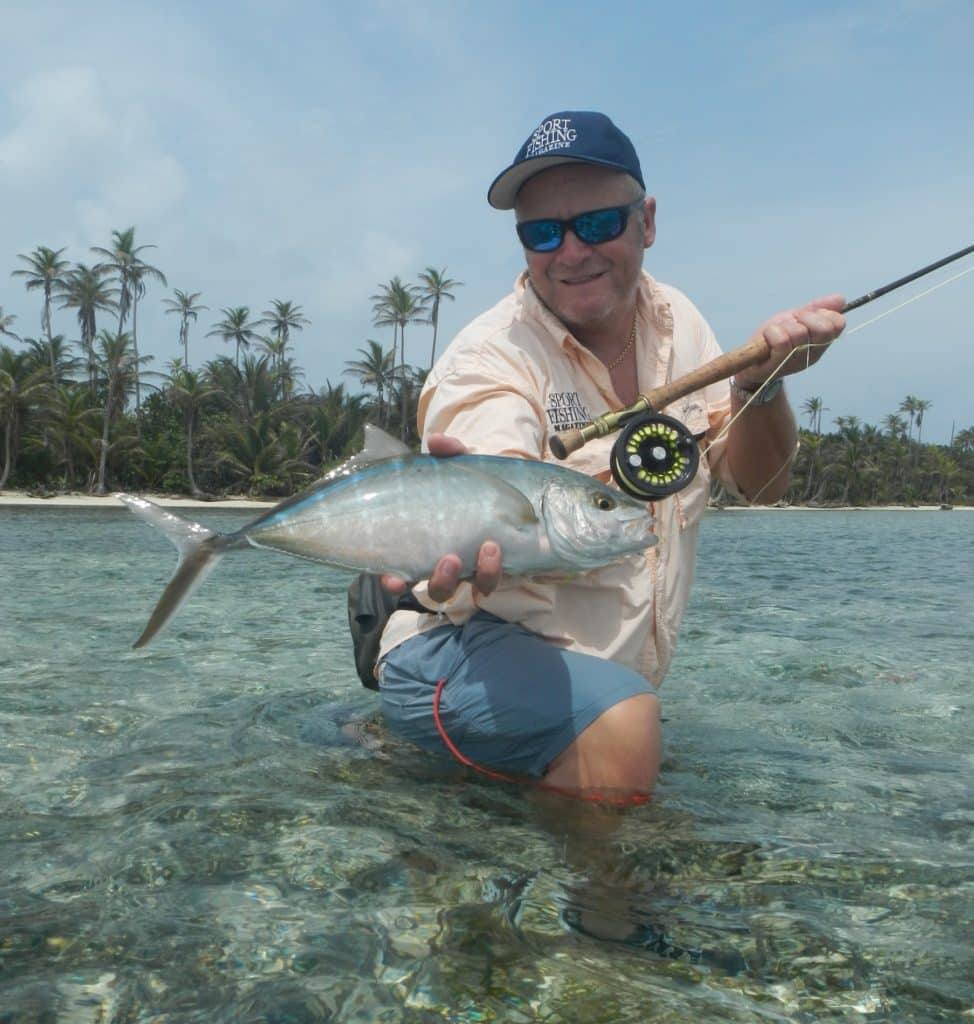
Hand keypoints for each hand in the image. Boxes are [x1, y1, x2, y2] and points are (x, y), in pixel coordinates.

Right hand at [381, 433, 503, 600]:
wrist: (508, 487)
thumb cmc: (469, 482)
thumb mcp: (457, 465)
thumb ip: (448, 452)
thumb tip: (435, 441)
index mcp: (426, 546)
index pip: (402, 574)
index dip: (395, 582)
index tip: (394, 579)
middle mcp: (448, 564)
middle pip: (440, 589)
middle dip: (444, 580)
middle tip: (451, 559)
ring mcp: (476, 568)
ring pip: (474, 587)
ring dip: (481, 573)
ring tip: (489, 547)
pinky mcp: (499, 566)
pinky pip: (493, 580)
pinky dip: (493, 570)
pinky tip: (497, 552)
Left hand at [735, 294, 845, 389]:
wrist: (750, 362)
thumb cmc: (774, 339)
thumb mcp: (795, 319)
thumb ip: (816, 309)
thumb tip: (841, 299)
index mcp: (820, 342)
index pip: (838, 324)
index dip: (824, 313)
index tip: (807, 314)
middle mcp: (812, 354)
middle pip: (824, 329)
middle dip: (806, 317)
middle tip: (792, 321)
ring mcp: (795, 362)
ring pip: (799, 333)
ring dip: (785, 325)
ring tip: (776, 331)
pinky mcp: (777, 366)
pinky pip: (781, 341)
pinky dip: (772, 332)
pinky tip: (767, 337)